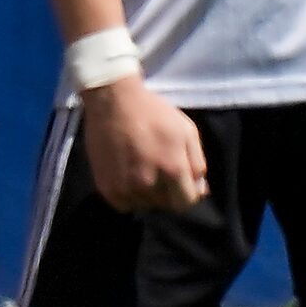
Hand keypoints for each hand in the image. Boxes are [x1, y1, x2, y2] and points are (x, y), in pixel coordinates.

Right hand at [79, 78, 207, 212]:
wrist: (113, 101)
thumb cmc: (153, 113)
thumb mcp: (187, 130)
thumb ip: (197, 163)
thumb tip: (200, 191)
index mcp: (172, 169)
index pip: (186, 203)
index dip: (187, 192)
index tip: (180, 181)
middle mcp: (148, 183)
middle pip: (165, 204)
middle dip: (167, 191)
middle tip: (158, 168)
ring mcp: (125, 187)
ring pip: (144, 205)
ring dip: (146, 193)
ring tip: (141, 168)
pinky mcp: (105, 187)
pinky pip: (124, 205)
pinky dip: (128, 195)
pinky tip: (127, 175)